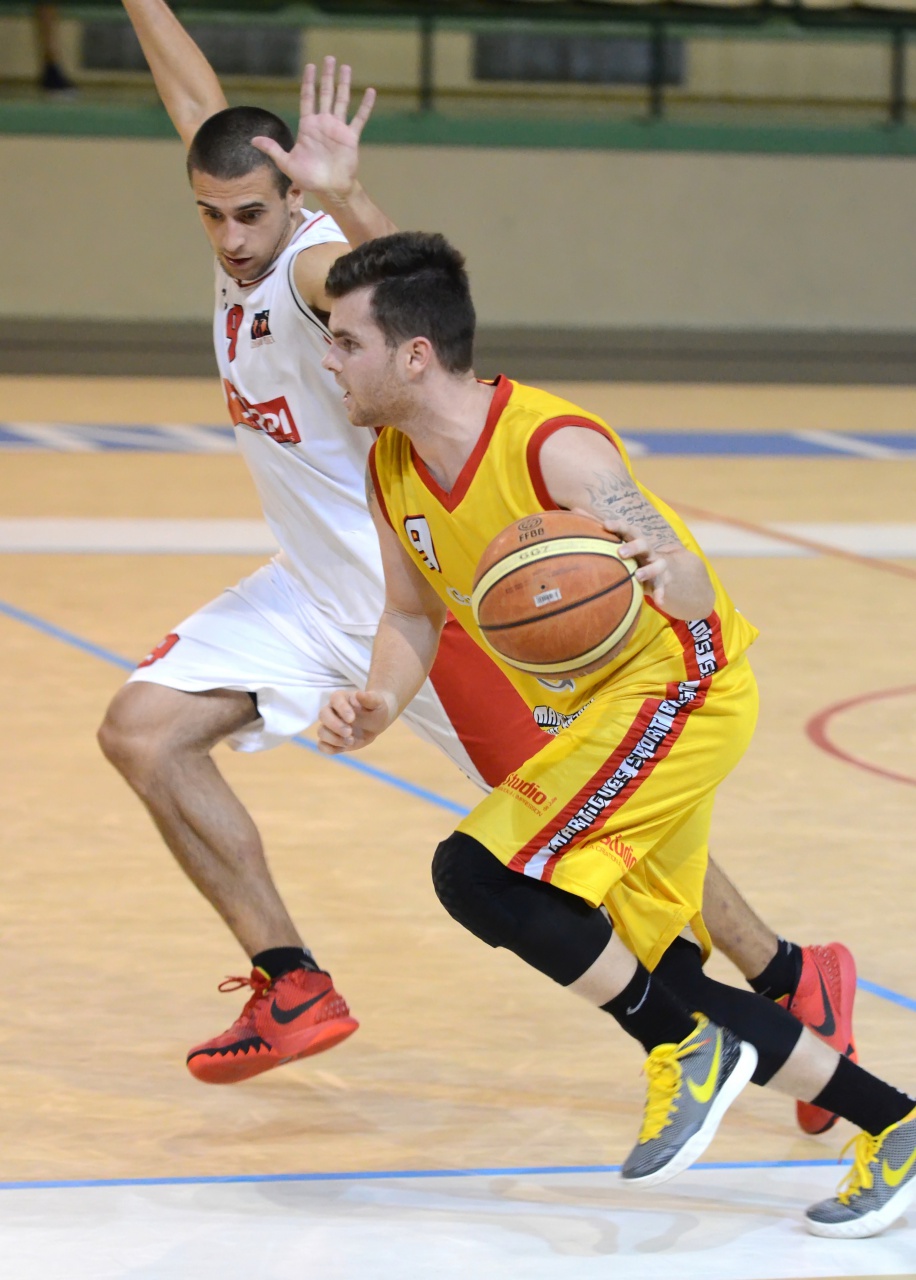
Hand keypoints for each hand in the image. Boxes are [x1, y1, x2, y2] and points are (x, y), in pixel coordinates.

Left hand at [251, 56, 375, 200]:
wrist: (330, 190)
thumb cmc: (309, 178)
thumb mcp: (287, 163)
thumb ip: (272, 149)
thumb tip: (252, 140)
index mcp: (308, 126)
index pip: (307, 98)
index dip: (308, 82)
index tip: (310, 66)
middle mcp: (323, 124)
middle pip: (325, 94)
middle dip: (327, 76)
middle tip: (329, 59)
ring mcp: (338, 129)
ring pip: (342, 100)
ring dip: (344, 84)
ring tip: (346, 67)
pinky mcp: (350, 137)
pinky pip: (359, 118)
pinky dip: (366, 106)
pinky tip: (371, 92)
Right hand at [317, 688, 394, 754]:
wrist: (376, 722)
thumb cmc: (375, 709)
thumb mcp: (377, 702)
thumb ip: (369, 698)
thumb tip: (359, 693)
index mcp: (341, 698)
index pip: (335, 699)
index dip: (341, 709)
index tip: (352, 719)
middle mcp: (332, 711)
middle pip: (323, 715)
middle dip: (335, 725)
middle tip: (349, 732)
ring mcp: (330, 726)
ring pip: (321, 732)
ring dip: (334, 739)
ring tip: (351, 741)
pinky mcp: (331, 740)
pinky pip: (322, 746)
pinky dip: (330, 749)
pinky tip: (345, 747)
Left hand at [572, 507, 672, 607]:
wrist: (658, 565)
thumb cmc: (630, 552)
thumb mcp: (617, 540)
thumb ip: (596, 526)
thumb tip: (574, 511)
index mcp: (633, 538)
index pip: (626, 528)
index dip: (617, 526)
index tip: (606, 525)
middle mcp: (646, 549)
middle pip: (643, 543)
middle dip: (633, 546)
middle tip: (620, 552)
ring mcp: (656, 563)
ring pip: (657, 564)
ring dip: (649, 570)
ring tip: (638, 576)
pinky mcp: (662, 579)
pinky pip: (662, 586)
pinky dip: (661, 593)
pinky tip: (659, 603)